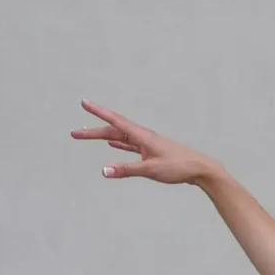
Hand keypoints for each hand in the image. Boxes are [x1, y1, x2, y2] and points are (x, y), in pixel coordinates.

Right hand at [70, 100, 220, 185]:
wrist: (201, 169)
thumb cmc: (179, 167)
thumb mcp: (150, 170)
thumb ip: (126, 170)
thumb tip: (104, 171)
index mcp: (142, 136)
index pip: (115, 120)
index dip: (98, 112)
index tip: (84, 103)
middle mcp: (143, 136)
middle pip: (113, 130)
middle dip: (93, 131)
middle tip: (74, 133)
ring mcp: (147, 144)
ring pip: (120, 137)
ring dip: (102, 137)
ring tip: (86, 136)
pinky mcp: (152, 152)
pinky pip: (130, 145)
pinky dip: (119, 144)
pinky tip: (112, 144)